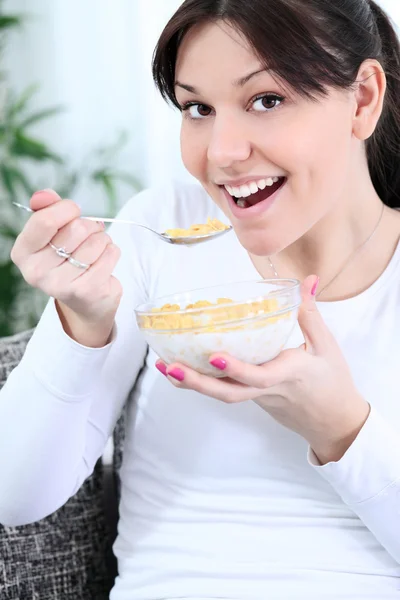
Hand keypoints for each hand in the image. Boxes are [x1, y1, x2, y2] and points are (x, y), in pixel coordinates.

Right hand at [11, 189, 121, 345]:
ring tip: (95, 251)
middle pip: (76, 229)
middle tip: (87, 236)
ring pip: (96, 241)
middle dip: (89, 226)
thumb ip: (46, 209)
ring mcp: (62, 285)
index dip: (66, 209)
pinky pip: (110, 254)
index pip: (45, 221)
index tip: (73, 211)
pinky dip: (112, 252)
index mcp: (23, 253)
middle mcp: (37, 272)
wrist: (85, 301)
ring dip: (102, 239)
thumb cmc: (68, 260)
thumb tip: (44, 195)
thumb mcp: (52, 233)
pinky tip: (103, 262)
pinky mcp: (87, 291)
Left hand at [156, 276, 369, 463]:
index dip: (237, 368)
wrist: (334, 422)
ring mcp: (257, 398)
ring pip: (222, 395)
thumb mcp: (327, 346)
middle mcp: (267, 390)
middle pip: (228, 393)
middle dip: (197, 382)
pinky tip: (183, 370)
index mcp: (288, 375)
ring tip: (164, 367)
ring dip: (192, 384)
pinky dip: (203, 383)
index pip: (259, 375)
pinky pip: (226, 392)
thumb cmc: (333, 383)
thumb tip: (307, 280)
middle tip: (169, 366)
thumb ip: (310, 313)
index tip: (215, 355)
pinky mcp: (253, 399)